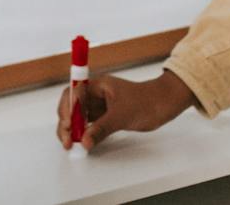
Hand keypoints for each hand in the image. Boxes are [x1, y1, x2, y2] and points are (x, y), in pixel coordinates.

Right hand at [55, 69, 195, 150]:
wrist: (164, 104)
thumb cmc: (146, 102)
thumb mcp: (122, 115)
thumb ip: (102, 128)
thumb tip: (85, 141)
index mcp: (97, 85)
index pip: (73, 93)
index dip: (66, 109)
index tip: (67, 124)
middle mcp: (95, 94)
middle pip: (71, 106)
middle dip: (66, 123)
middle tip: (67, 140)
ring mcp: (99, 105)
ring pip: (78, 117)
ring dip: (72, 130)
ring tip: (71, 144)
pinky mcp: (105, 116)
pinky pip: (88, 125)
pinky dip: (83, 133)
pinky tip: (82, 142)